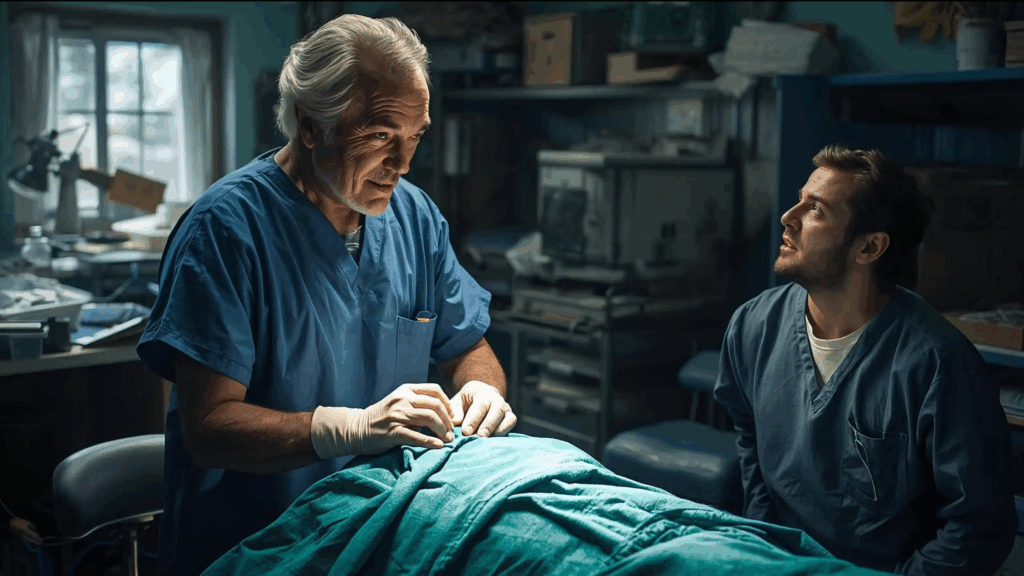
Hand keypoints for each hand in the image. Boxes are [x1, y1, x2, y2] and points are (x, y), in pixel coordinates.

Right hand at [310, 383, 454, 457]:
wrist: (355, 429)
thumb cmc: (381, 418)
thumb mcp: (398, 403)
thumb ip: (416, 403)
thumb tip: (444, 413)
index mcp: (406, 390)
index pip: (435, 390)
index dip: (448, 403)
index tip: (452, 416)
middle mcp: (402, 399)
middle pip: (435, 405)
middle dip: (448, 420)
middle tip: (451, 433)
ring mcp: (397, 415)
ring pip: (429, 418)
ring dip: (442, 430)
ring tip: (447, 440)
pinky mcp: (392, 432)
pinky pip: (416, 436)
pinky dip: (430, 441)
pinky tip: (438, 446)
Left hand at [450, 380, 516, 436]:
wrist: (478, 399)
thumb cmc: (465, 402)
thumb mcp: (457, 402)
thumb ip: (455, 411)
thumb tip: (455, 422)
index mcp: (481, 391)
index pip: (479, 405)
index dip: (473, 419)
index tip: (466, 432)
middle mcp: (496, 398)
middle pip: (497, 410)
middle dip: (488, 425)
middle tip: (479, 437)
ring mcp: (505, 407)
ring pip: (508, 417)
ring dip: (498, 430)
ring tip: (486, 441)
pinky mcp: (510, 417)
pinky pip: (511, 423)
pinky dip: (504, 432)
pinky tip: (493, 441)